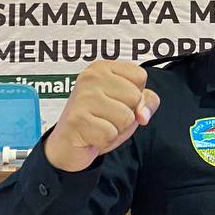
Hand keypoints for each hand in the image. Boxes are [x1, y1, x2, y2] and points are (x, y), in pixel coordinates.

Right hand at [44, 60, 160, 171]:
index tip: (116, 101)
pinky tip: (92, 136)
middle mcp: (90, 77)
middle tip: (106, 117)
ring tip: (100, 126)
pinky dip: (105, 140)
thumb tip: (143, 114)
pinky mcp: (77, 119)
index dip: (136, 96)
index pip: (140, 76)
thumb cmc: (98, 121)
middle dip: (127, 114)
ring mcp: (83, 97)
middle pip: (135, 97)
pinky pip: (111, 133)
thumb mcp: (128, 106)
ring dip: (117, 128)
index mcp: (102, 68)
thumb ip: (146, 102)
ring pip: (126, 117)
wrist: (68, 146)